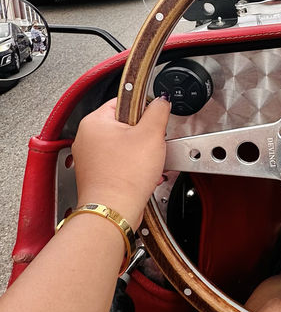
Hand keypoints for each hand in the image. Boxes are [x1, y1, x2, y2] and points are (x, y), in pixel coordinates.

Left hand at [72, 97, 170, 227]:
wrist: (115, 210)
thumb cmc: (125, 176)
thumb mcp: (152, 134)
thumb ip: (158, 110)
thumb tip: (161, 101)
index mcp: (94, 121)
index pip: (124, 100)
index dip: (144, 110)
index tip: (153, 122)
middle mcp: (86, 137)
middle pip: (125, 124)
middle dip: (143, 135)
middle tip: (150, 146)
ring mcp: (89, 158)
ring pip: (123, 145)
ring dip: (139, 152)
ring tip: (145, 163)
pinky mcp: (96, 174)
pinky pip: (119, 162)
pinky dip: (132, 167)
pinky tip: (140, 175)